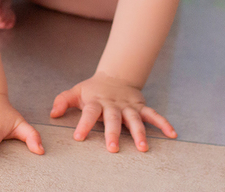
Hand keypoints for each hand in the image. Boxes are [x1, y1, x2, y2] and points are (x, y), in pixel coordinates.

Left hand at [50, 73, 176, 152]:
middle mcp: (114, 104)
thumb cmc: (93, 90)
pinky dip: (163, 123)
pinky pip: (154, 115)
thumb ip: (63, 101)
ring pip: (135, 120)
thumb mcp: (76, 91)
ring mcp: (129, 106)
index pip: (89, 113)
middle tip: (112, 148)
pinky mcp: (141, 107)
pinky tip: (172, 134)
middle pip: (113, 119)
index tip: (78, 137)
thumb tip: (52, 113)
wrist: (116, 76)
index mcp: (97, 101)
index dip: (84, 124)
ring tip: (143, 148)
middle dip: (113, 133)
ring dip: (139, 133)